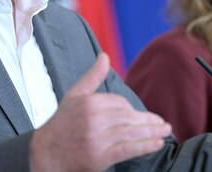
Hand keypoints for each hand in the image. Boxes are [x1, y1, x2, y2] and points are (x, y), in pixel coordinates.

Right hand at [29, 53, 171, 171]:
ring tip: (166, 131)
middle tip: (163, 124)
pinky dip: (145, 146)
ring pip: (132, 132)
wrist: (45, 154)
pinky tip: (157, 143)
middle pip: (129, 117)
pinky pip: (128, 149)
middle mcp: (95, 119)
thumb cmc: (61, 124)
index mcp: (90, 102)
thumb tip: (104, 56)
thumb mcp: (74, 95)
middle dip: (148, 121)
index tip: (141, 116)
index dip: (131, 110)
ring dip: (153, 132)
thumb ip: (92, 76)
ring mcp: (98, 138)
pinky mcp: (101, 156)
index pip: (120, 102)